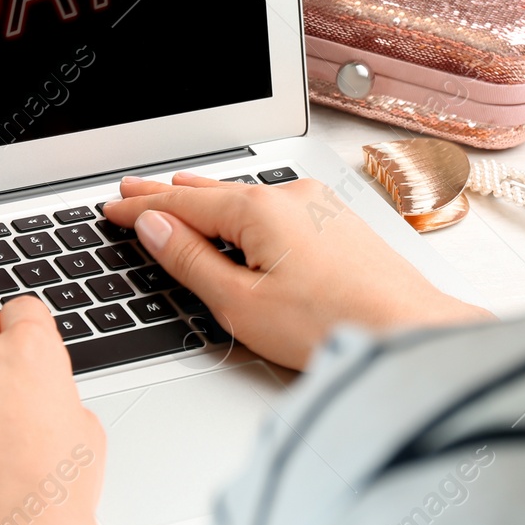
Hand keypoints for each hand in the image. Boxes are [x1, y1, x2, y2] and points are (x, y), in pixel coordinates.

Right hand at [104, 173, 490, 368]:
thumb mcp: (240, 303)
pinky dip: (241, 208)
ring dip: (205, 197)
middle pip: (211, 192)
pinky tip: (237, 214)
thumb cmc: (333, 326)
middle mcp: (290, 197)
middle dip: (167, 194)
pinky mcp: (338, 224)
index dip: (140, 208)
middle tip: (131, 190)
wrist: (412, 334)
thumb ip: (192, 262)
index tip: (111, 208)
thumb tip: (156, 230)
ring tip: (175, 193)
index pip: (180, 204)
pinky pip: (273, 206)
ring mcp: (318, 206)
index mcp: (258, 210)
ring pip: (244, 197)